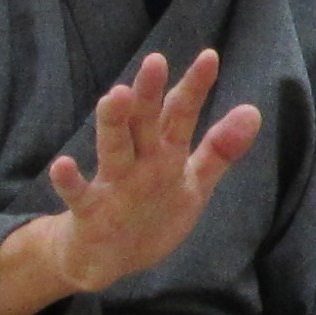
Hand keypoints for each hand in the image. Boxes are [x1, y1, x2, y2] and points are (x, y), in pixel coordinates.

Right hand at [0, 50, 261, 314]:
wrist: (105, 258)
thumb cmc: (151, 213)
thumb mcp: (193, 183)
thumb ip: (220, 149)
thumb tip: (254, 110)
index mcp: (164, 152)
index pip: (180, 113)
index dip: (194, 88)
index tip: (209, 57)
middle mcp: (138, 160)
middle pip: (144, 122)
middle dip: (150, 94)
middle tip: (155, 61)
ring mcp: (112, 183)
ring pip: (113, 148)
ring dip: (113, 123)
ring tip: (116, 96)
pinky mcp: (89, 211)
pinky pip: (78, 195)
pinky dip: (69, 182)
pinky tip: (61, 165)